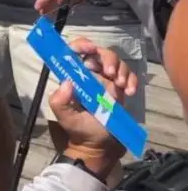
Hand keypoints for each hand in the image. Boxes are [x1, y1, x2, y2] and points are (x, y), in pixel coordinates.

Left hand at [49, 38, 137, 177]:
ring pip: (117, 62)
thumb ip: (59, 101)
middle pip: (100, 53)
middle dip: (107, 58)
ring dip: (121, 70)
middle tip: (109, 73)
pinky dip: (132, 81)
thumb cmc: (79, 128)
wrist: (98, 145)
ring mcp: (107, 80)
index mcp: (75, 76)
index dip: (81, 45)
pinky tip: (130, 92)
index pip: (76, 52)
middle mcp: (91, 74)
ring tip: (120, 86)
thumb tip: (67, 82)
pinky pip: (129, 76)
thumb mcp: (64, 116)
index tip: (88, 49)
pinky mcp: (121, 89)